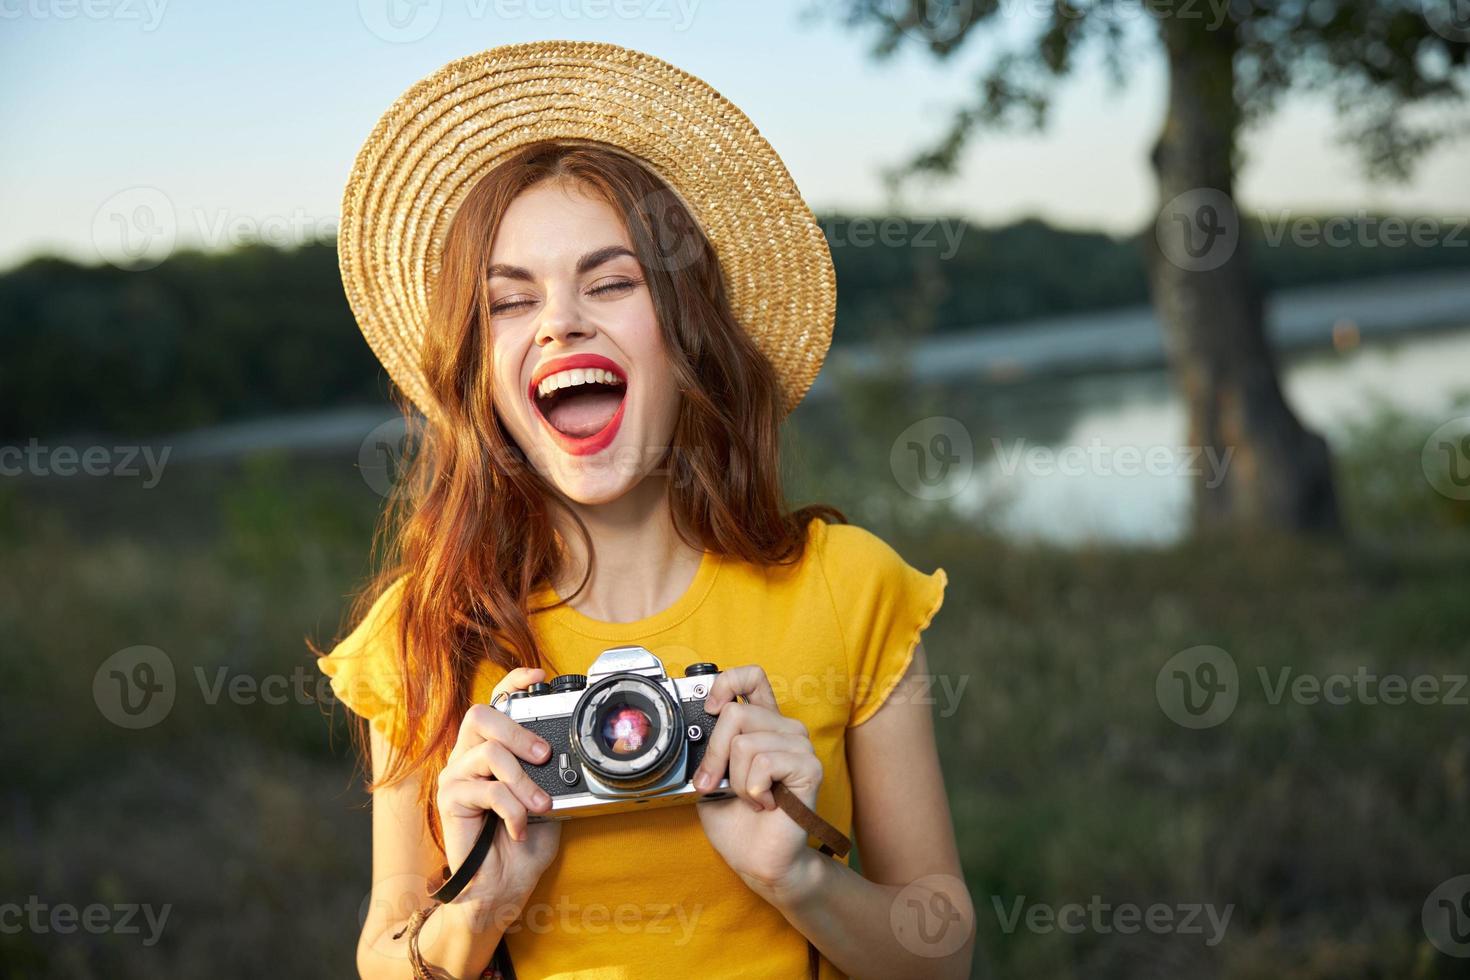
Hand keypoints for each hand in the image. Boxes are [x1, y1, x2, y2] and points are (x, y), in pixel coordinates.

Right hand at [436, 667, 561, 913]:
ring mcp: (455, 776)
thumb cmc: (524, 845)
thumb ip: (550, 773)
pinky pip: (486, 790)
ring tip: (541, 806)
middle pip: (481, 715)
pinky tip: (519, 828)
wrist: (502, 888)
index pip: (495, 703)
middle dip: (519, 731)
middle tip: (545, 756)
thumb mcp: (548, 799)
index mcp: (491, 750)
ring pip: (489, 753)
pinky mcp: (450, 800)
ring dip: (523, 781)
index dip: (514, 682)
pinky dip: (512, 810)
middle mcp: (468, 757)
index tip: (540, 675)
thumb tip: (567, 752)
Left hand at [691, 665, 823, 902]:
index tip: (709, 709)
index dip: (726, 684)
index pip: (751, 677)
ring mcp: (799, 746)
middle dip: (715, 756)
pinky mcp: (809, 767)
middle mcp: (783, 729)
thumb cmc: (737, 821)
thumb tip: (697, 731)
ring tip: (750, 798)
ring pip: (745, 742)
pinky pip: (764, 762)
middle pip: (735, 713)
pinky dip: (753, 789)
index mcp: (761, 725)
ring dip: (736, 780)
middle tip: (718, 785)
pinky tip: (765, 802)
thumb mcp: (710, 778)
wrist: (759, 860)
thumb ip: (708, 750)